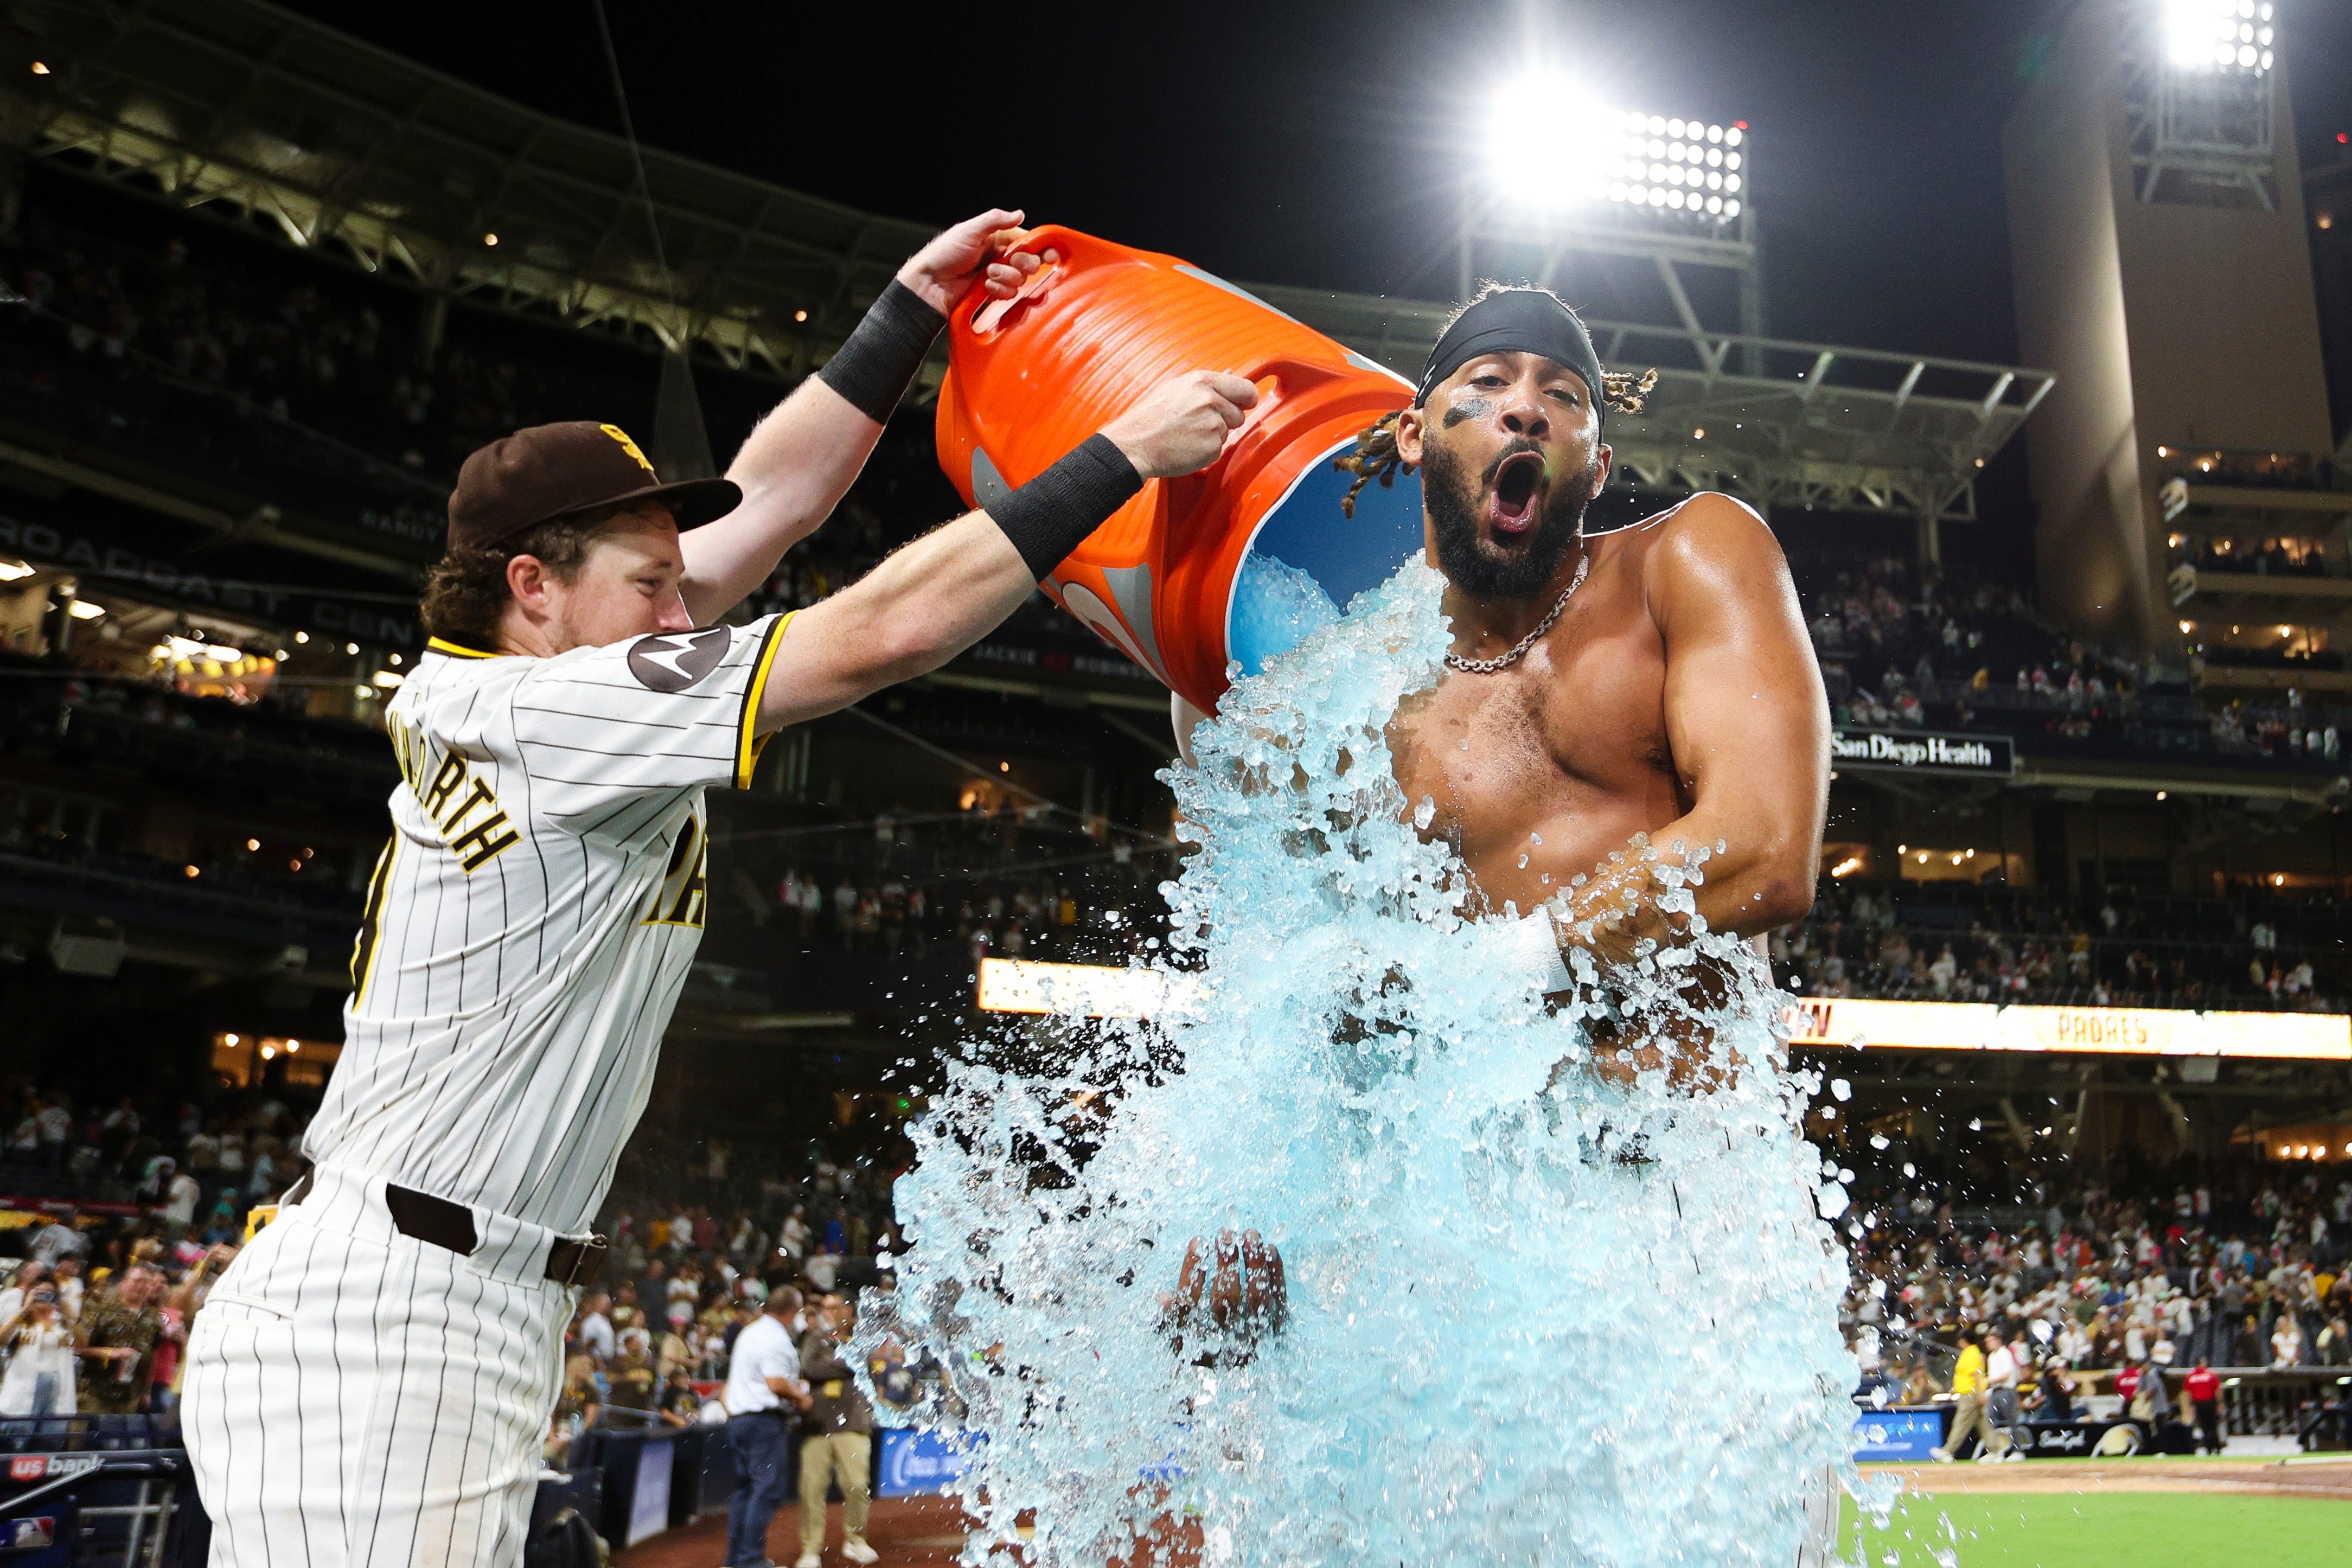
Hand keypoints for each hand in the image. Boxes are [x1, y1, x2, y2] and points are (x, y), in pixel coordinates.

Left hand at [897, 209, 1048, 312]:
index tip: (1049, 255)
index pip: (1026, 241)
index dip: (1040, 248)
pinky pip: (1009, 294)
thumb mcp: (970, 230)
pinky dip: (998, 290)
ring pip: (1020, 280)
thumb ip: (996, 220)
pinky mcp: (992, 293)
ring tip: (986, 275)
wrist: (930, 285)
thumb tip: (1020, 214)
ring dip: (1005, 278)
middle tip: (1009, 263)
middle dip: (1022, 265)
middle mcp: (999, 256)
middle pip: (1029, 262)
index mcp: (996, 238)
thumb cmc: (945, 254)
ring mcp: (997, 276)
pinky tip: (984, 286)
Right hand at [1101, 372, 1259, 480]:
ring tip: (1187, 434)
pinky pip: (1217, 450)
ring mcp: (1213, 425)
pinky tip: (1186, 446)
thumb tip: (1231, 375)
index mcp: (1202, 382)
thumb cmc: (1150, 417)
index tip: (1244, 404)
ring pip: (1227, 433)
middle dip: (1225, 420)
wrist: (1133, 444)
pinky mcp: (1211, 447)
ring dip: (1212, 436)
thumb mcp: (1176, 388)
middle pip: (1238, 415)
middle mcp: (1211, 401)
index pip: (1245, 389)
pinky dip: (1205, 451)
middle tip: (1198, 423)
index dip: (1246, 399)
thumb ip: (1207, 384)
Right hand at [1163, 1229, 1285, 1365]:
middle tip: (1225, 1235)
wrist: (1233, 1358)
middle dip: (1226, 1264)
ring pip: (1256, 1299)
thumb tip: (1163, 1299)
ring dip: (1254, 1264)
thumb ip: (1170, 1315)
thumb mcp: (1177, 1329)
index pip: (1189, 1307)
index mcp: (1195, 1345)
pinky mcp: (1276, 1331)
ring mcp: (1254, 1338)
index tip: (1197, 1241)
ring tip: (1250, 1235)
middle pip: (1226, 1301)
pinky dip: (1276, 1274)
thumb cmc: (1199, 1336)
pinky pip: (1278, 1300)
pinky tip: (1271, 1248)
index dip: (1190, 1274)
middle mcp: (1225, 1345)